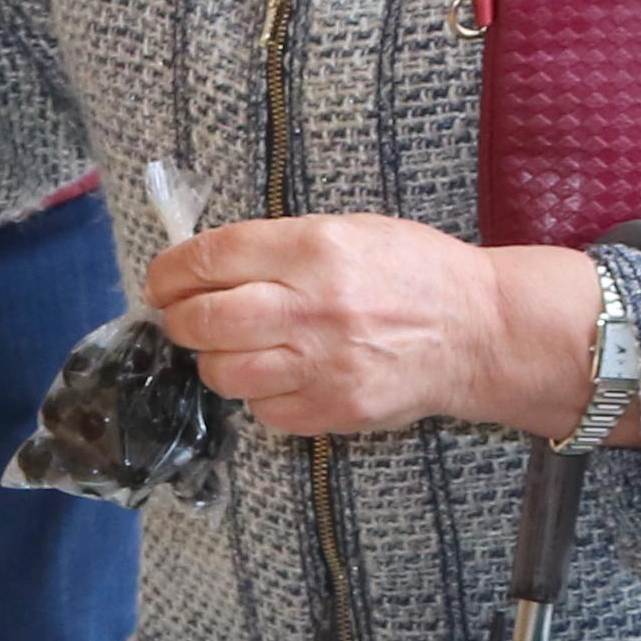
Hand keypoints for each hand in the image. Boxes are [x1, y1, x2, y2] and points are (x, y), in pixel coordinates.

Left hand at [149, 220, 596, 441]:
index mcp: (316, 248)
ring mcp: (324, 364)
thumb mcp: (349, 230)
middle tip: (179, 318)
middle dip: (178, 320)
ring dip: (212, 361)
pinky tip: (274, 375)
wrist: (480, 331)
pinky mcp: (335, 409)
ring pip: (224, 373)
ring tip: (226, 349)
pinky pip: (263, 410)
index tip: (160, 281)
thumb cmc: (413, 272)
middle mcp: (314, 306)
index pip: (212, 258)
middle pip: (206, 320)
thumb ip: (279, 246)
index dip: (171, 271)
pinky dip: (256, 394)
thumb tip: (205, 266)